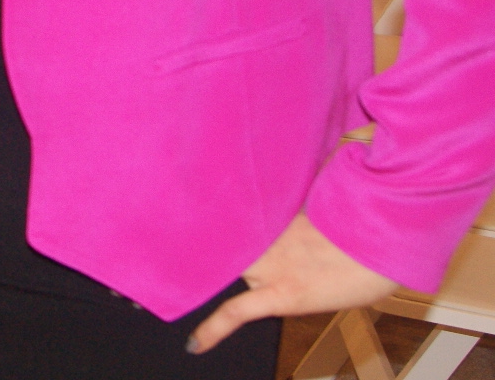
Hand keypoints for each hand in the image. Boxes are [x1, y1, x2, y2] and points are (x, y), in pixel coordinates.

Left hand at [189, 213, 397, 352]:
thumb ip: (291, 220)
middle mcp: (264, 238)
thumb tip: (288, 217)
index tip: (179, 219)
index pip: (225, 220)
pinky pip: (238, 312)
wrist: (384, 242)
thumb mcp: (321, 213)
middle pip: (223, 248)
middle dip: (210, 251)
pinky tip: (195, 344)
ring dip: (224, 277)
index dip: (204, 224)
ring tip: (201, 287)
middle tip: (175, 250)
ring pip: (234, 273)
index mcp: (270, 216)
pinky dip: (214, 329)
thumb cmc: (361, 227)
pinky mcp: (284, 294)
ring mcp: (271, 266)